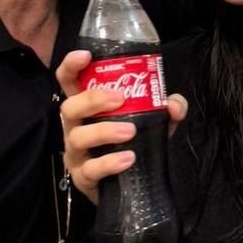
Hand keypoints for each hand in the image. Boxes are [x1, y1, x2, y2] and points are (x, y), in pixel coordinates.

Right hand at [56, 50, 187, 204]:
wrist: (131, 186)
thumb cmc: (133, 143)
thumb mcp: (152, 122)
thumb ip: (166, 109)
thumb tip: (173, 105)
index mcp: (86, 107)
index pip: (68, 81)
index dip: (71, 66)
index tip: (86, 56)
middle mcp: (75, 127)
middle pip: (69, 107)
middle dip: (92, 99)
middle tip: (120, 98)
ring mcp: (76, 154)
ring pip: (77, 138)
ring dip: (104, 131)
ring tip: (130, 131)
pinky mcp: (83, 179)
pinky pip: (90, 169)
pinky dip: (110, 163)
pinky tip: (128, 159)